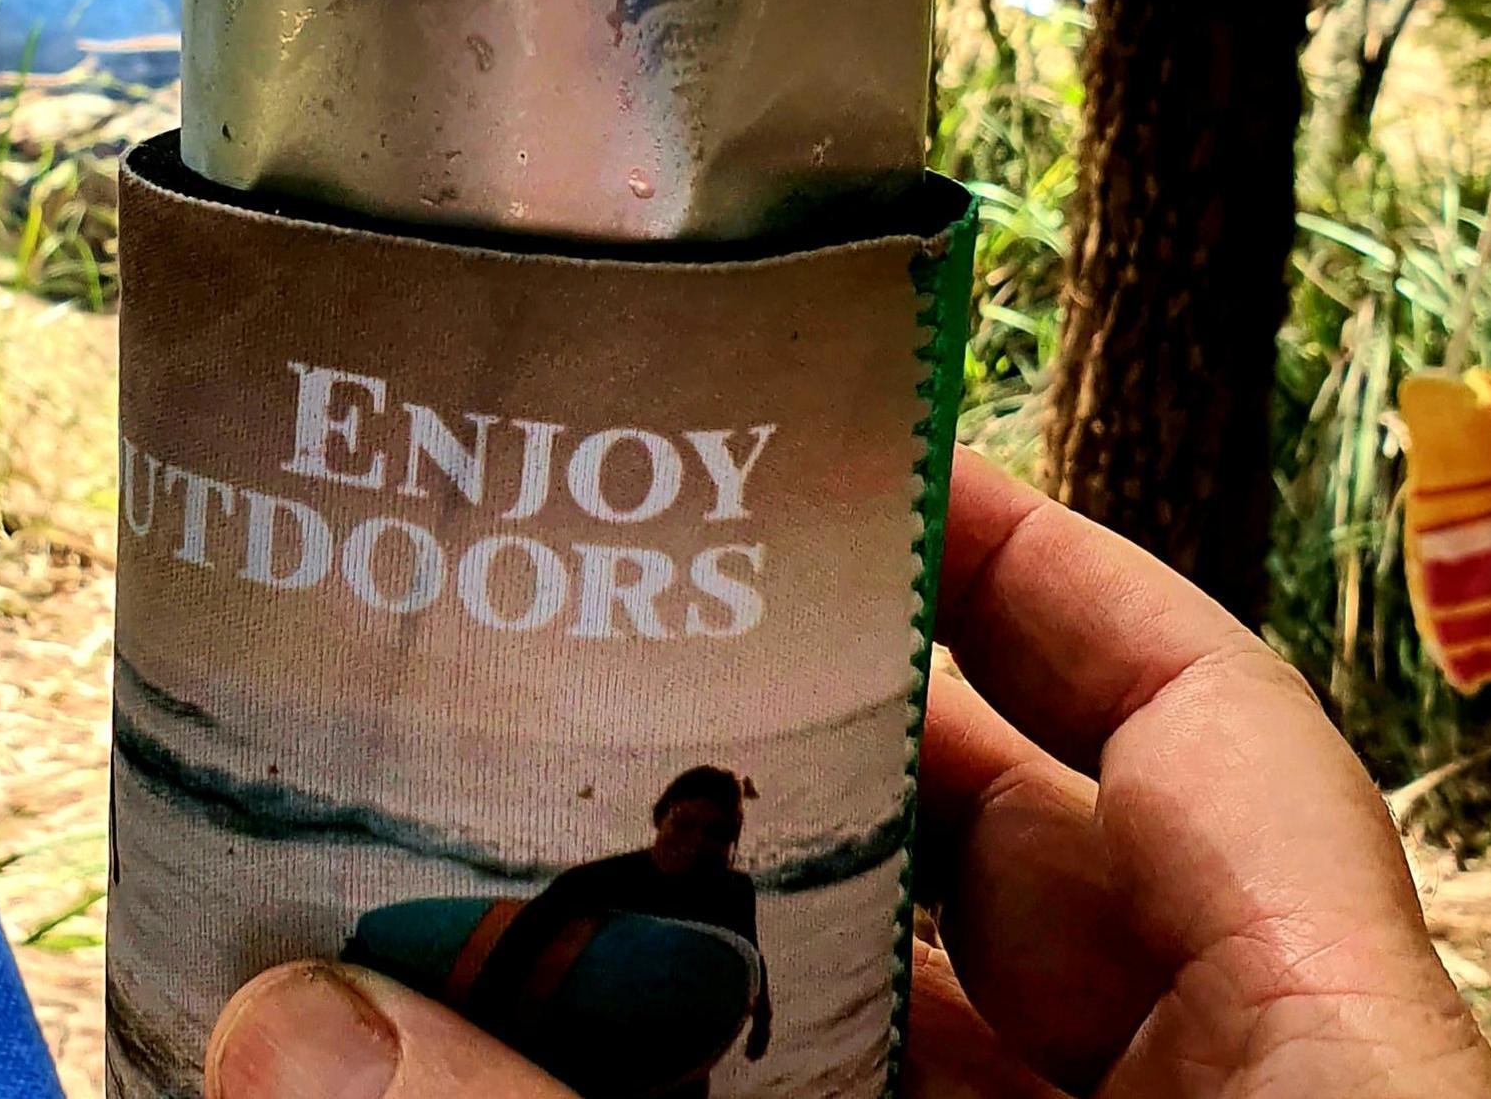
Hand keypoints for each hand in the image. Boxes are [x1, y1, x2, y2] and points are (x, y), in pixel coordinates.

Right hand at [205, 450, 1490, 1098]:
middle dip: (776, 763)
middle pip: (1000, 879)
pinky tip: (486, 1079)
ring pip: (879, 1058)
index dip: (1041, 563)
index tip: (841, 454)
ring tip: (472, 855)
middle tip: (556, 650)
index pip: (1203, 734)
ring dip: (682, 973)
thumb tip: (287, 1031)